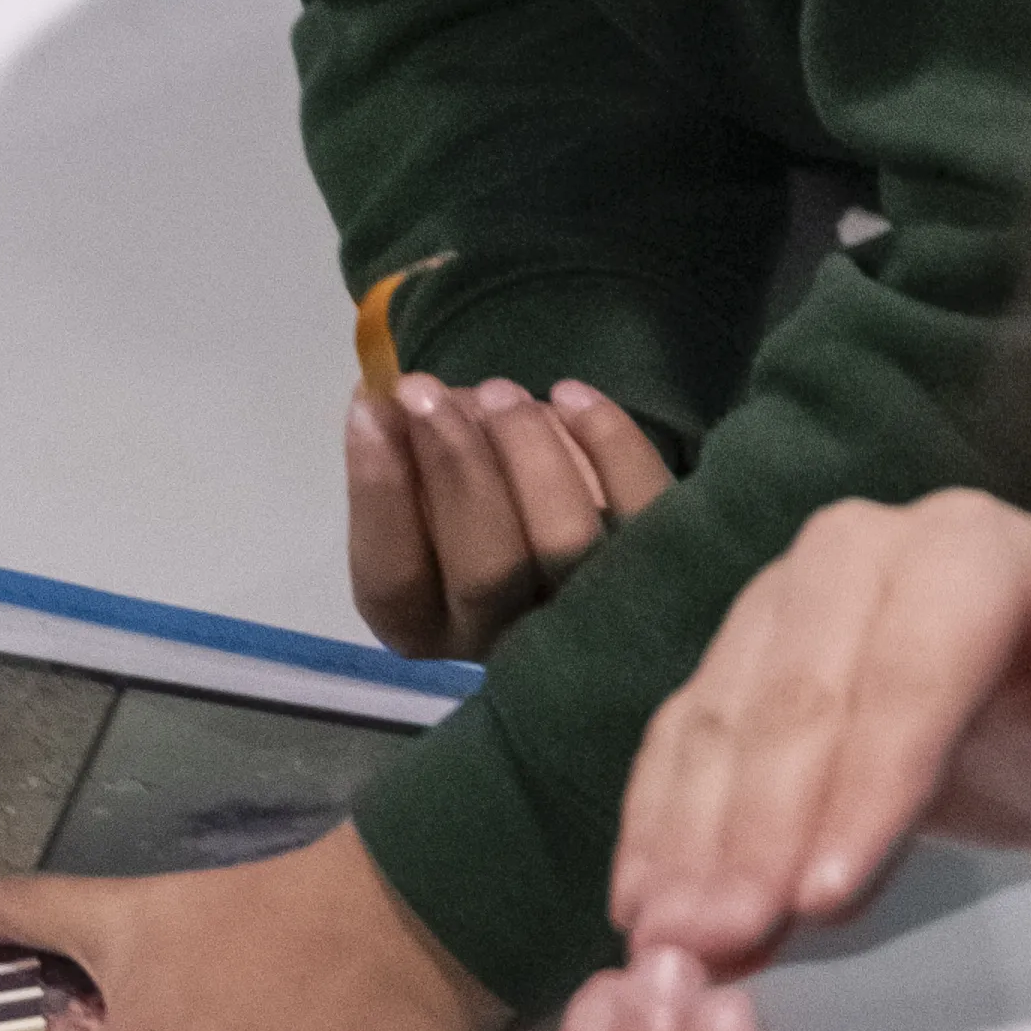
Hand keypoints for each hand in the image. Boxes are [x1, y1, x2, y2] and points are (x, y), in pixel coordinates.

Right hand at [347, 372, 672, 658]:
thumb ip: (403, 459)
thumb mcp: (424, 494)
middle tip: (427, 389)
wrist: (580, 535)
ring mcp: (591, 614)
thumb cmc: (478, 506)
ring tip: (497, 390)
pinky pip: (640, 506)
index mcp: (430, 628)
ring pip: (563, 542)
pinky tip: (568, 392)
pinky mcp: (660, 568)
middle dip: (452, 466)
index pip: (395, 581)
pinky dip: (608, 440)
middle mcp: (509, 642)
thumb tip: (385, 397)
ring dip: (524, 450)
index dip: (378, 491)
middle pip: (484, 571)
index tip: (370, 405)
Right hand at [611, 489, 1030, 972]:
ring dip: (688, 840)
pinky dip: (657, 828)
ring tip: (673, 947)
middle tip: (720, 943)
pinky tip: (640, 909)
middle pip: (796, 694)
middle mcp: (861, 552)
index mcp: (974, 548)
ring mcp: (785, 605)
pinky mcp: (738, 667)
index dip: (867, 780)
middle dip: (756, 828)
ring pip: (722, 722)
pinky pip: (680, 746)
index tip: (829, 901)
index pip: (911, 664)